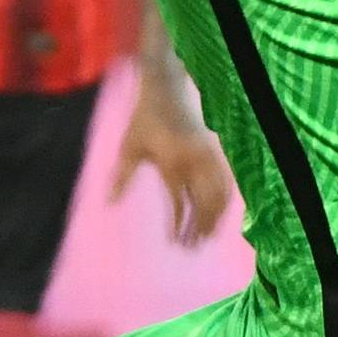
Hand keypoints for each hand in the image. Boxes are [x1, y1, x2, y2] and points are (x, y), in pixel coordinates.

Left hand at [113, 86, 235, 247]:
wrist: (168, 87)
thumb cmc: (144, 118)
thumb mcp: (129, 146)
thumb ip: (122, 176)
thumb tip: (109, 204)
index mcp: (173, 162)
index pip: (180, 203)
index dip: (179, 225)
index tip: (175, 243)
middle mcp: (195, 161)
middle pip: (205, 204)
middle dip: (200, 229)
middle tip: (192, 249)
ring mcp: (210, 155)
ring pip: (220, 195)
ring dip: (216, 218)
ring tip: (208, 237)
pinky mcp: (217, 150)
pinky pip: (227, 181)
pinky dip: (226, 201)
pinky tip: (220, 214)